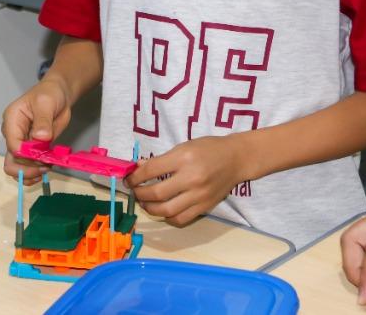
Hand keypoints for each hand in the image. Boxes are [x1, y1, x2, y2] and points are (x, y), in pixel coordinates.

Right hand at [0, 76, 71, 182]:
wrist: (58, 95)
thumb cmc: (49, 94)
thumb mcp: (46, 103)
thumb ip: (43, 120)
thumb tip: (41, 138)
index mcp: (12, 121)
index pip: (14, 145)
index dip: (28, 155)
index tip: (43, 156)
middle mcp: (13, 135)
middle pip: (12, 161)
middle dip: (28, 168)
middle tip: (45, 166)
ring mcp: (22, 144)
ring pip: (17, 168)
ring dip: (32, 173)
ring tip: (48, 167)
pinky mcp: (31, 150)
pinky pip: (28, 168)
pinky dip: (35, 173)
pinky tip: (46, 169)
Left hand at [128, 134, 249, 225]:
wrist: (236, 159)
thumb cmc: (209, 149)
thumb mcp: (184, 146)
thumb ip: (162, 159)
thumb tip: (139, 168)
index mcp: (184, 158)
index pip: (152, 170)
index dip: (135, 177)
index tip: (129, 180)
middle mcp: (191, 178)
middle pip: (157, 193)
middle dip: (140, 194)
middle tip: (135, 192)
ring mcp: (199, 195)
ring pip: (167, 210)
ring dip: (150, 208)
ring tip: (145, 203)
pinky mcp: (205, 207)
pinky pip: (181, 219)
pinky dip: (168, 217)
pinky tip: (163, 210)